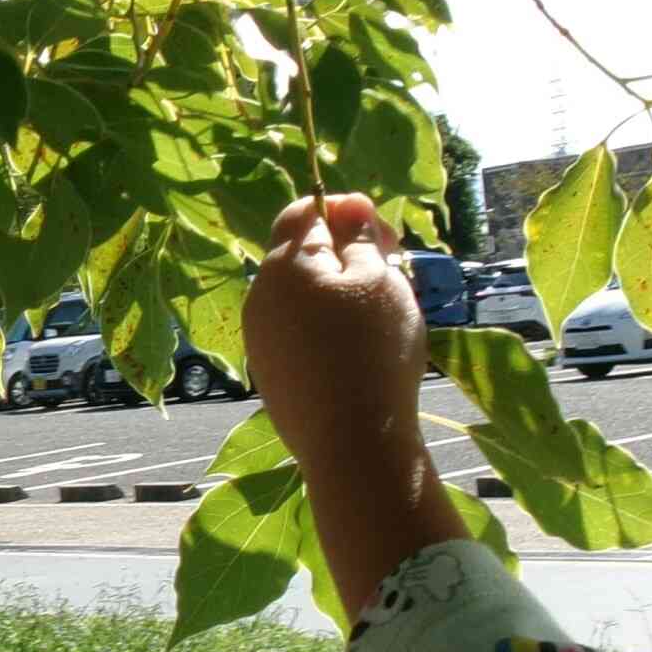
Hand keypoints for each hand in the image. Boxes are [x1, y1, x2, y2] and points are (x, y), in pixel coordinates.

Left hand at [242, 194, 426, 473]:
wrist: (353, 444)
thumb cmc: (373, 351)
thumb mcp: (379, 279)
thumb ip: (361, 237)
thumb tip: (348, 207)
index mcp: (283, 264)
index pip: (303, 212)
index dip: (343, 211)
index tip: (382, 232)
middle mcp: (259, 296)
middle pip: (300, 254)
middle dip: (344, 252)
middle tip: (392, 269)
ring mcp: (260, 338)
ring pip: (301, 295)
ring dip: (338, 291)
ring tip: (382, 312)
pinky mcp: (270, 373)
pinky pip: (298, 332)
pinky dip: (326, 327)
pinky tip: (359, 349)